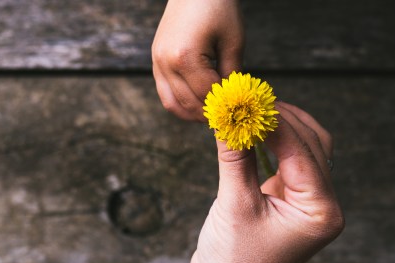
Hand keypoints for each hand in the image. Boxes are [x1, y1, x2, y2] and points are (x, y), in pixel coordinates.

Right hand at [152, 0, 243, 120]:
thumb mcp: (233, 42)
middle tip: (227, 121)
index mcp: (185, 57)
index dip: (224, 108)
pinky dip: (181, 103)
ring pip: (173, 104)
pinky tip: (198, 105)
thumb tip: (234, 102)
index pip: (207, 95)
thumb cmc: (218, 8)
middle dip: (209, 115)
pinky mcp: (155, 60)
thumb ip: (232, 75)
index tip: (239, 116)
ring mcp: (157, 62)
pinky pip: (165, 93)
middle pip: (189, 104)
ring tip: (212, 116)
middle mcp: (166, 62)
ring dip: (193, 115)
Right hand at [190, 102, 344, 262]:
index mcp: (321, 210)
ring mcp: (312, 203)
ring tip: (252, 107)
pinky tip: (254, 129)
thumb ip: (235, 155)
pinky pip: (291, 162)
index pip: (300, 149)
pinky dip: (274, 143)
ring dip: (281, 126)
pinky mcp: (294, 202)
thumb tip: (230, 112)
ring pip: (305, 148)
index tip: (248, 96)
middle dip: (281, 117)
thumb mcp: (233, 204)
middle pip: (312, 143)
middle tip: (250, 96)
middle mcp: (324, 205)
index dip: (273, 119)